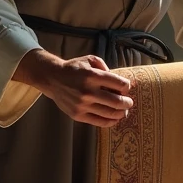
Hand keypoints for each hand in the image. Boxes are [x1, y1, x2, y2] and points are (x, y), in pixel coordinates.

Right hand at [13, 49, 133, 126]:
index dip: (126, 86)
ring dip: (121, 113)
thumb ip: (106, 68)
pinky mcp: (78, 115)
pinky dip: (110, 122)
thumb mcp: (90, 60)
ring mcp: (82, 105)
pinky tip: (114, 119)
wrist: (52, 78)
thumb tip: (120, 83)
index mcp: (92, 76)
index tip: (125, 88)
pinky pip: (99, 122)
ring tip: (124, 111)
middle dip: (127, 102)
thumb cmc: (74, 69)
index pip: (120, 84)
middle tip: (129, 102)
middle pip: (117, 102)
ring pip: (110, 113)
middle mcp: (88, 91)